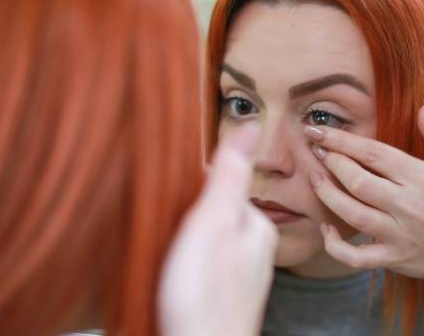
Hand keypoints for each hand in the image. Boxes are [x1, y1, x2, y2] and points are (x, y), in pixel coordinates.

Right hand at [158, 123, 277, 335]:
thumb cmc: (204, 292)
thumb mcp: (212, 221)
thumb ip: (229, 176)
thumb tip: (253, 125)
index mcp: (257, 225)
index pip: (224, 187)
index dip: (193, 191)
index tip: (171, 200)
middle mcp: (256, 249)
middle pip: (218, 214)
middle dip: (191, 216)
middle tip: (166, 229)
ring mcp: (241, 275)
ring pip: (212, 242)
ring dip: (188, 241)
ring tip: (169, 252)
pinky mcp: (223, 296)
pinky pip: (206, 267)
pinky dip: (189, 265)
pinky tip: (176, 274)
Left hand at [305, 101, 423, 295]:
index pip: (376, 154)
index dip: (343, 141)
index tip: (319, 130)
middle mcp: (410, 206)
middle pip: (359, 181)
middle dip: (332, 162)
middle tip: (315, 149)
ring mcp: (400, 235)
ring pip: (353, 214)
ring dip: (327, 195)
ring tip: (313, 178)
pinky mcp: (392, 258)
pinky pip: (356, 256)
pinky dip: (335, 245)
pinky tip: (325, 229)